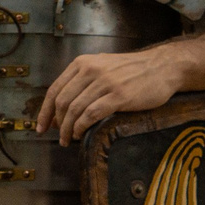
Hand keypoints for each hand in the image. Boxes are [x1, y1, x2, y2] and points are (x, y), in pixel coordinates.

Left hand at [36, 49, 181, 143]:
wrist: (163, 67)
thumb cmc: (133, 71)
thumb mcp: (103, 67)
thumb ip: (84, 82)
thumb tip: (65, 108)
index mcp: (83, 63)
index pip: (55, 90)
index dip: (45, 112)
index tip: (41, 127)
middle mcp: (91, 70)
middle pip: (62, 102)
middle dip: (57, 124)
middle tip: (59, 138)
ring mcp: (104, 83)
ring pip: (74, 110)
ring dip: (68, 129)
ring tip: (68, 140)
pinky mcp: (118, 96)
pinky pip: (91, 114)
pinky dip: (82, 127)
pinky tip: (81, 134)